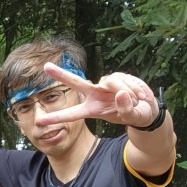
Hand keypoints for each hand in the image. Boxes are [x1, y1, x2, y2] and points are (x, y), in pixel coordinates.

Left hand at [37, 62, 158, 127]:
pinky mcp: (116, 76)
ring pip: (113, 82)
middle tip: (45, 66)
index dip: (57, 117)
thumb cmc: (135, 115)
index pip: (73, 113)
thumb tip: (121, 93)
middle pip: (76, 82)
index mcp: (93, 109)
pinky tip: (139, 94)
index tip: (40, 120)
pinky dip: (134, 87)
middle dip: (61, 74)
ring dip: (128, 92)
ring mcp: (104, 84)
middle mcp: (95, 94)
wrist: (146, 108)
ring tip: (136, 101)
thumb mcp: (133, 117)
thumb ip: (126, 109)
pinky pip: (123, 78)